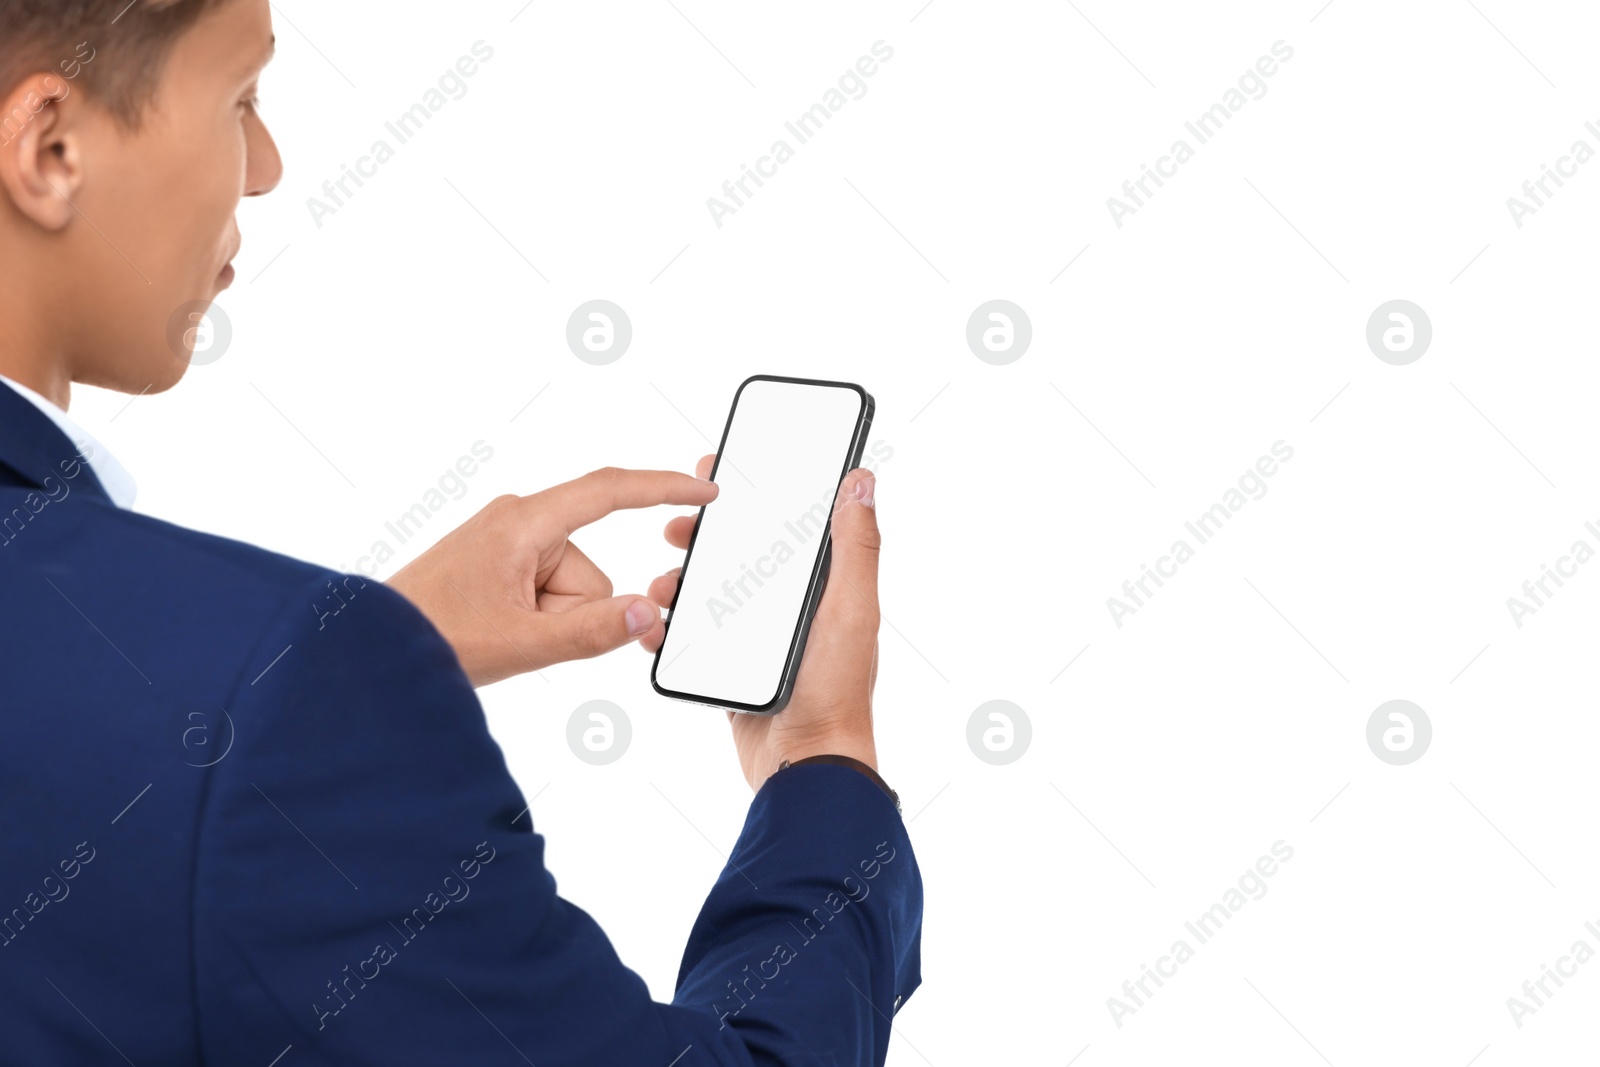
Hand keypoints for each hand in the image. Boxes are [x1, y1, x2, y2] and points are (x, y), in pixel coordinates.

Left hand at [388, 466, 717, 687]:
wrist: (369, 647)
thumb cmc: (428, 636)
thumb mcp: (521, 643)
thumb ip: (593, 632)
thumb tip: (650, 613)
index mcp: (523, 522)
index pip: (609, 491)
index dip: (662, 488)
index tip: (705, 489)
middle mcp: (519, 519)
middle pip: (591, 572)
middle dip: (573, 613)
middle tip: (521, 638)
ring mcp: (508, 539)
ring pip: (573, 589)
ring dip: (551, 621)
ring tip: (499, 635)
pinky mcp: (501, 558)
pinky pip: (550, 591)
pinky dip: (539, 618)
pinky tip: (497, 629)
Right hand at [656, 455, 880, 791]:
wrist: (804, 765)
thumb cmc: (836, 689)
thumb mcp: (851, 609)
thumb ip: (855, 547)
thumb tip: (861, 480)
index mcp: (823, 586)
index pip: (788, 523)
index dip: (757, 492)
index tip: (721, 468)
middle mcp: (792, 607)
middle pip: (741, 553)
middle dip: (706, 535)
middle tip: (677, 529)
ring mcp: (760, 638)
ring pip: (711, 592)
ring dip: (682, 580)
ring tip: (664, 584)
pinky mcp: (733, 667)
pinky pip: (695, 636)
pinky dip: (673, 626)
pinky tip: (657, 624)